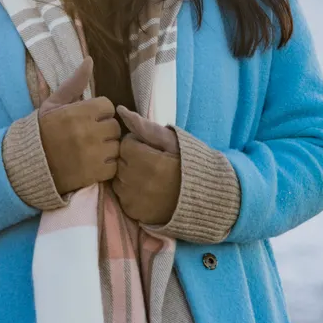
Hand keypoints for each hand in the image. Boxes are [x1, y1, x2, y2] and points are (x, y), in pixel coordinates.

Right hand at [38, 58, 120, 195]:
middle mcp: (88, 133)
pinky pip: (113, 166)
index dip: (99, 112)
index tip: (88, 118)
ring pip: (116, 147)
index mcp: (79, 112)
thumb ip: (74, 84)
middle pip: (114, 127)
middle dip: (104, 130)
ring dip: (107, 148)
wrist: (26, 164)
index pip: (108, 106)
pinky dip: (106, 166)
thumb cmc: (41, 130)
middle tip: (90, 135)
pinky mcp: (94, 174)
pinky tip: (92, 163)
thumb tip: (90, 60)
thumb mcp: (53, 104)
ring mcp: (93, 155)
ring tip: (92, 149)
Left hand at [113, 106, 180, 225]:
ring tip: (148, 177)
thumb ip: (144, 126)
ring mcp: (132, 199)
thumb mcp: (171, 140)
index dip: (138, 143)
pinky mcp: (133, 212)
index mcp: (145, 159)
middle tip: (150, 162)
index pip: (125, 144)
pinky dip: (130, 192)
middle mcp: (135, 180)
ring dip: (128, 175)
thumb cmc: (189, 164)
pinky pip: (122, 197)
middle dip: (131, 159)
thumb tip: (120, 111)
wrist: (205, 198)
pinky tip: (146, 191)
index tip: (151, 149)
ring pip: (118, 179)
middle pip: (119, 161)